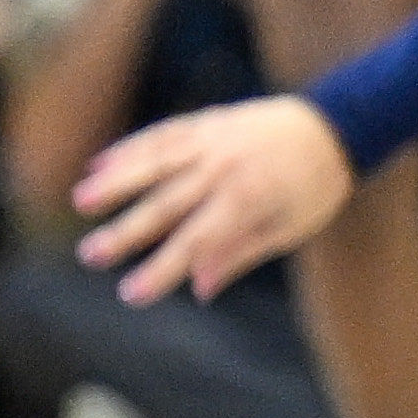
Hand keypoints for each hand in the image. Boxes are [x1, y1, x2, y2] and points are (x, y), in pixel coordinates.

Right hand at [74, 94, 357, 302]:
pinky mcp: (207, 121)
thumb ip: (242, 253)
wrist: (336, 125)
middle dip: (127, 232)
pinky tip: (99, 164)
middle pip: (167, 203)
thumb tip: (200, 288)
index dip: (163, 270)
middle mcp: (226, 167)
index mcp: (250, 199)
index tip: (131, 295)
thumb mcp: (290, 227)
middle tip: (89, 255)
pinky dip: (131, 148)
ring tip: (81, 201)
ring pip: (157, 161)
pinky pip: (163, 134)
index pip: (197, 242)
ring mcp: (214, 140)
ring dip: (117, 180)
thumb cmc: (315, 187)